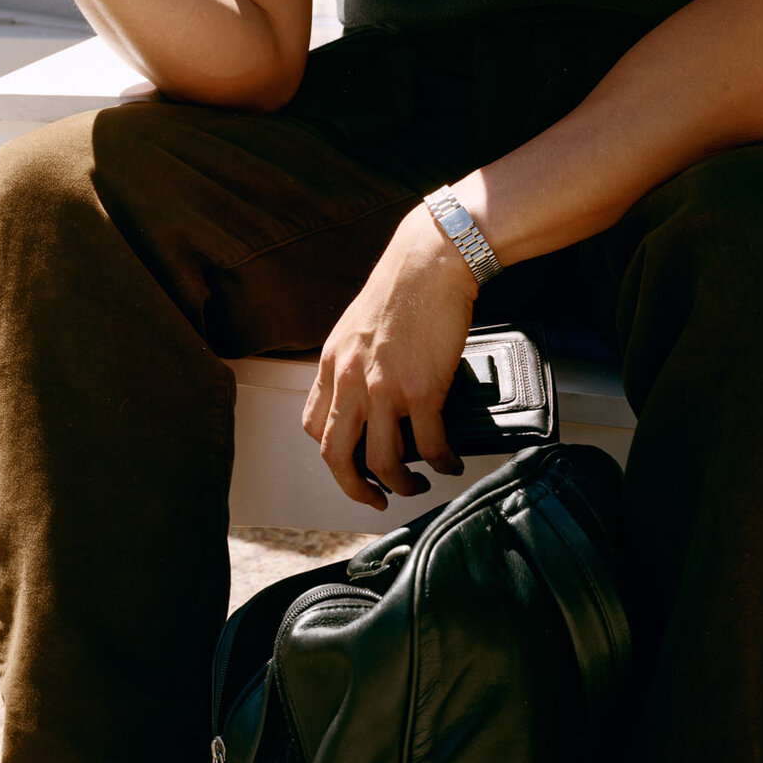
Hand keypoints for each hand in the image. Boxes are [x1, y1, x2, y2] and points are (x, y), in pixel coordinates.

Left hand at [302, 204, 477, 509]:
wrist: (428, 264)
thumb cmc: (398, 290)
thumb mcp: (356, 329)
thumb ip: (353, 363)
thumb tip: (365, 394)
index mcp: (332, 365)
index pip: (313, 426)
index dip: (330, 455)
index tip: (348, 466)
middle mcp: (350, 381)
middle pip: (335, 455)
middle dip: (353, 487)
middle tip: (374, 498)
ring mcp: (385, 388)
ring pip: (382, 461)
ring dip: (401, 484)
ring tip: (417, 485)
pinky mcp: (422, 389)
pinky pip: (429, 445)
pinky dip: (441, 463)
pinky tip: (449, 463)